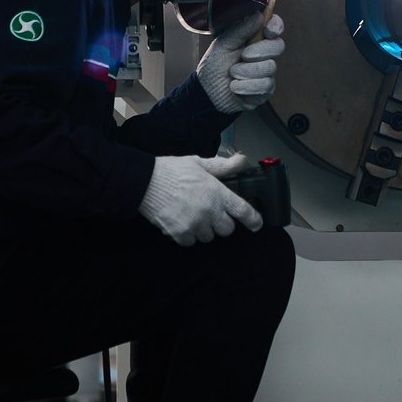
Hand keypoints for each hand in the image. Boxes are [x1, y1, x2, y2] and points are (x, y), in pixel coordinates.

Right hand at [138, 153, 262, 245]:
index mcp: (217, 193)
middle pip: (227, 229)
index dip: (253, 220)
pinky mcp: (180, 234)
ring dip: (204, 229)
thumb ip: (223, 166)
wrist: (144, 182)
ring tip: (192, 214)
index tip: (256, 224)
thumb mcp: (199, 163)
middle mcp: (209, 211)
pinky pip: (191, 241)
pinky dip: (188, 234)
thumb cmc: (172, 170)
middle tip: (211, 212)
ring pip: (209, 237)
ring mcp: (194, 225)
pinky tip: (180, 220)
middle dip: (221, 223)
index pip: (243, 211)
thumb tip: (242, 160)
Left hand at [197, 14, 284, 114]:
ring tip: (232, 74)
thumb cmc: (213, 67)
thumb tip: (258, 15)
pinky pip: (265, 85)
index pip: (274, 27)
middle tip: (243, 55)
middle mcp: (263, 53)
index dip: (275, 26)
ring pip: (270, 67)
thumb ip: (240, 30)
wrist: (207, 94)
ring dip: (247, 71)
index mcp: (253, 38)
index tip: (267, 30)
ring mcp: (266, 71)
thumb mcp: (222, 45)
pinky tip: (235, 87)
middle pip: (278, 46)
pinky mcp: (265, 89)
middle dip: (260, 51)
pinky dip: (247, 86)